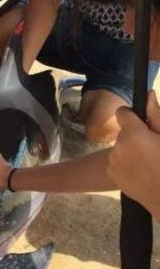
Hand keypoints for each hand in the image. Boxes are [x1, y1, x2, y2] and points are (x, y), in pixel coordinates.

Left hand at [108, 91, 159, 217]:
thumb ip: (156, 115)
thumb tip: (148, 94)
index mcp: (133, 134)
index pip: (122, 112)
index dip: (132, 115)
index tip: (142, 123)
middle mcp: (118, 147)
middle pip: (124, 132)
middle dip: (135, 135)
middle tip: (153, 147)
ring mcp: (113, 162)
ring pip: (120, 147)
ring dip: (130, 150)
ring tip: (149, 161)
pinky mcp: (112, 174)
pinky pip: (117, 162)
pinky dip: (126, 163)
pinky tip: (141, 170)